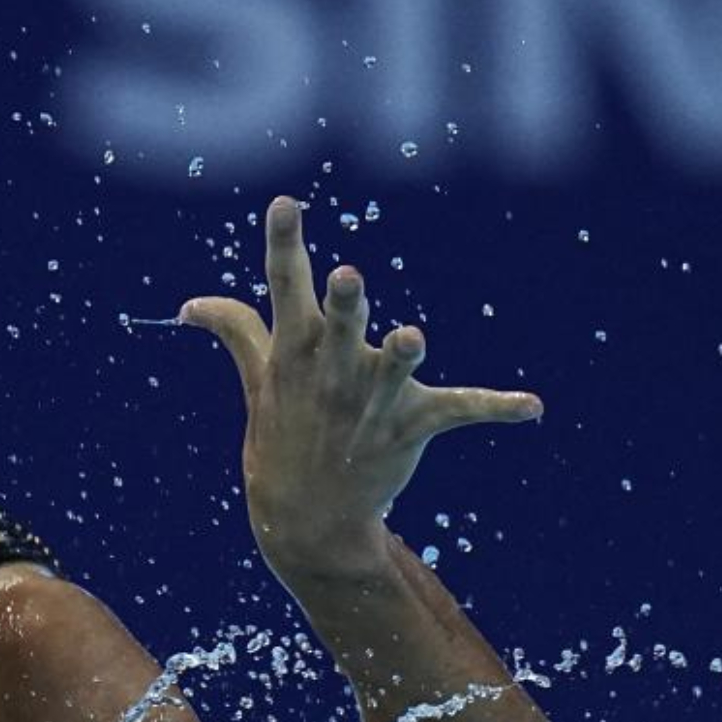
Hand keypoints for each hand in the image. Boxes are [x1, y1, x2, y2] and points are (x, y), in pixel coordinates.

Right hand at [179, 195, 543, 580]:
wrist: (307, 517)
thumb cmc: (281, 436)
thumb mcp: (257, 381)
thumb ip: (235, 332)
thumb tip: (190, 305)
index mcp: (294, 351)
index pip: (285, 288)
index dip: (285, 243)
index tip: (285, 204)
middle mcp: (331, 371)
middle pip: (339, 327)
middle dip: (344, 305)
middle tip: (347, 280)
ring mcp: (370, 402)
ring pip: (393, 369)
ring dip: (401, 356)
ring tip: (410, 339)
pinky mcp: (409, 427)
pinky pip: (459, 410)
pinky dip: (497, 408)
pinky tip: (532, 408)